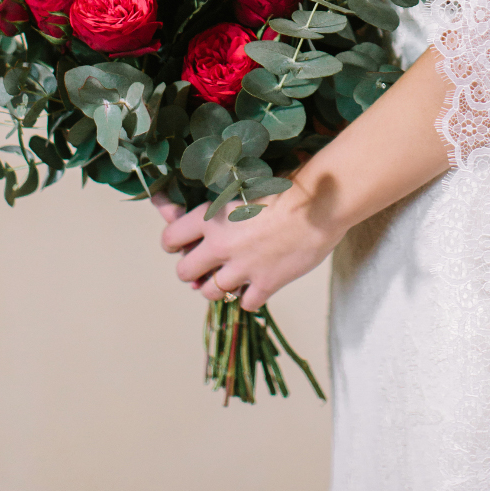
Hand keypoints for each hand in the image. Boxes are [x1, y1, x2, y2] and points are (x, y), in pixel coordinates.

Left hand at [153, 180, 337, 310]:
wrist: (319, 204)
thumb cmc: (286, 186)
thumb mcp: (245, 186)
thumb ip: (222, 204)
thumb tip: (209, 211)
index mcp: (210, 217)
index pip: (170, 239)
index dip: (173, 244)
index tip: (181, 246)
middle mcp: (220, 245)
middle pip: (184, 272)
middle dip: (193, 270)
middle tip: (206, 265)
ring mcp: (242, 268)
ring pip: (210, 292)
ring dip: (218, 286)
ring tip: (232, 276)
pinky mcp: (265, 284)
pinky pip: (245, 304)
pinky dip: (250, 297)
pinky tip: (258, 284)